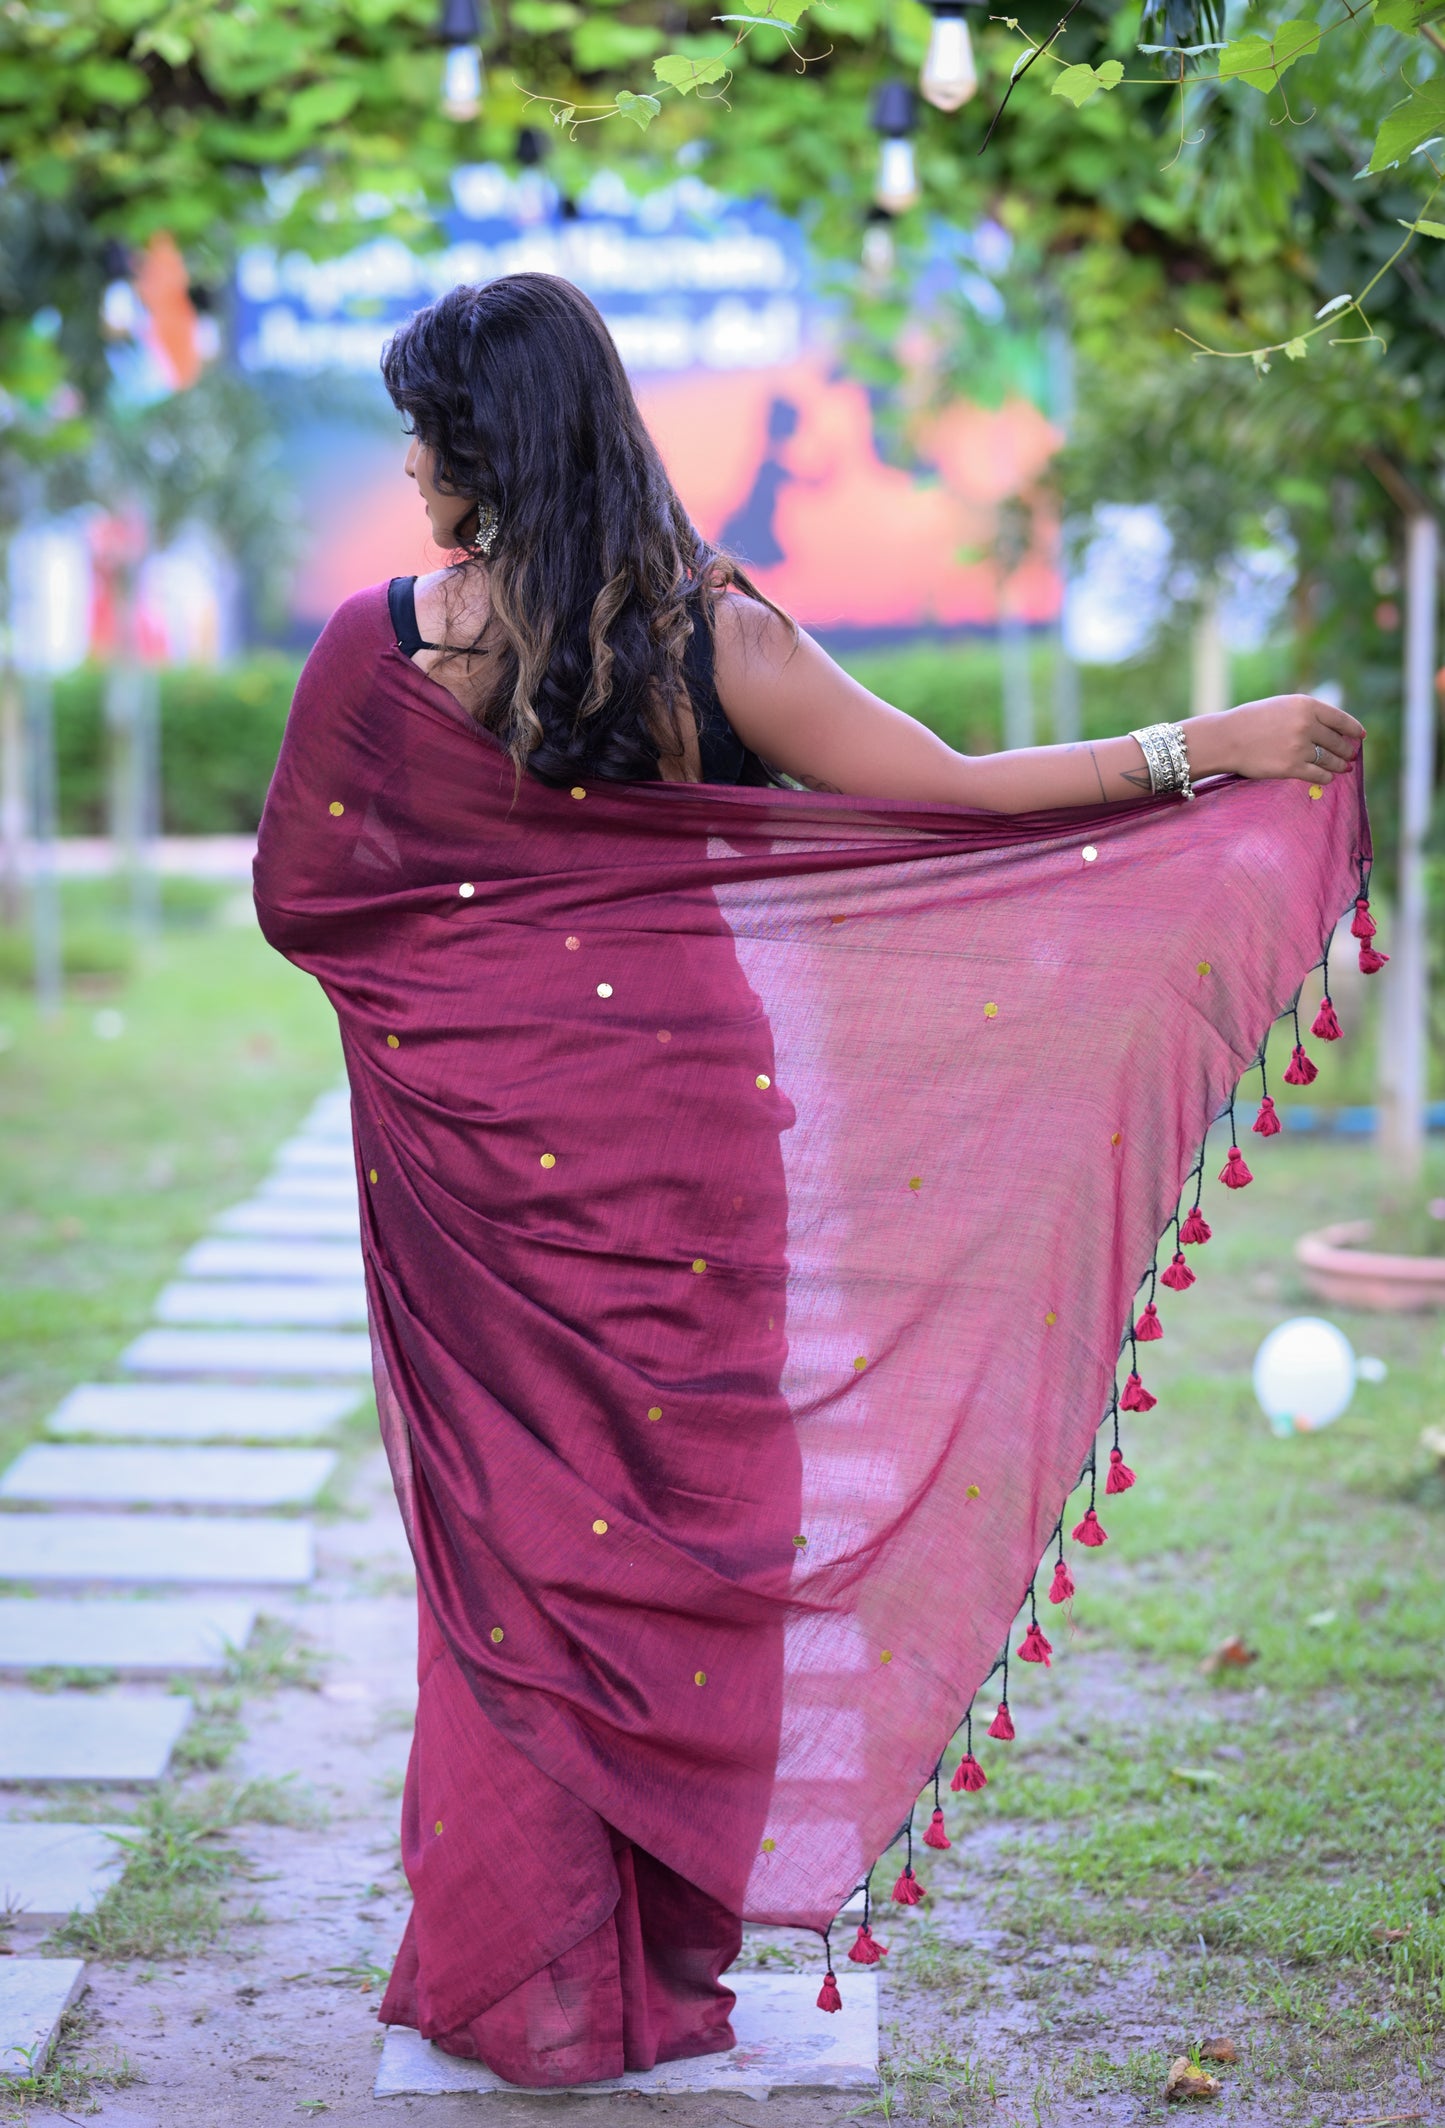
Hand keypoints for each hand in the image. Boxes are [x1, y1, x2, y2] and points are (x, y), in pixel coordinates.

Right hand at [1200, 695, 1364, 785]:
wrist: (1226, 739)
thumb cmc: (1251, 721)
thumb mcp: (1282, 706)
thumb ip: (1306, 713)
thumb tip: (1332, 729)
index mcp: (1306, 705)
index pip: (1340, 719)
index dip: (1353, 729)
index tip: (1360, 736)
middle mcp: (1306, 725)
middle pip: (1337, 741)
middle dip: (1346, 750)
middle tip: (1350, 755)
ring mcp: (1300, 747)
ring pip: (1330, 760)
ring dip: (1339, 765)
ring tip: (1343, 767)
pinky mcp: (1291, 767)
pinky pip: (1318, 774)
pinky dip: (1326, 777)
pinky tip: (1327, 777)